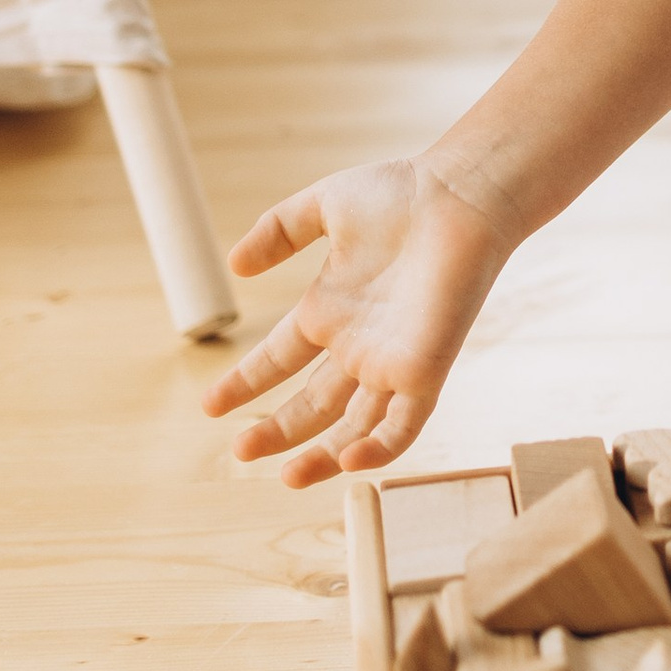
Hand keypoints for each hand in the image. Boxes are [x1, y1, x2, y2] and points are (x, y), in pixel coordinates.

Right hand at [200, 158, 513, 486]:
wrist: (460, 194)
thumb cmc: (401, 193)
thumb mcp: (324, 206)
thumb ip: (278, 231)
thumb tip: (235, 265)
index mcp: (330, 310)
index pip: (280, 359)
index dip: (247, 382)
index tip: (211, 405)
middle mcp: (358, 343)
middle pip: (313, 404)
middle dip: (276, 430)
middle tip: (239, 451)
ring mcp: (391, 360)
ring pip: (355, 426)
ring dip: (322, 455)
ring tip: (286, 477)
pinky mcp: (425, 369)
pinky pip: (403, 424)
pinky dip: (379, 448)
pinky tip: (348, 461)